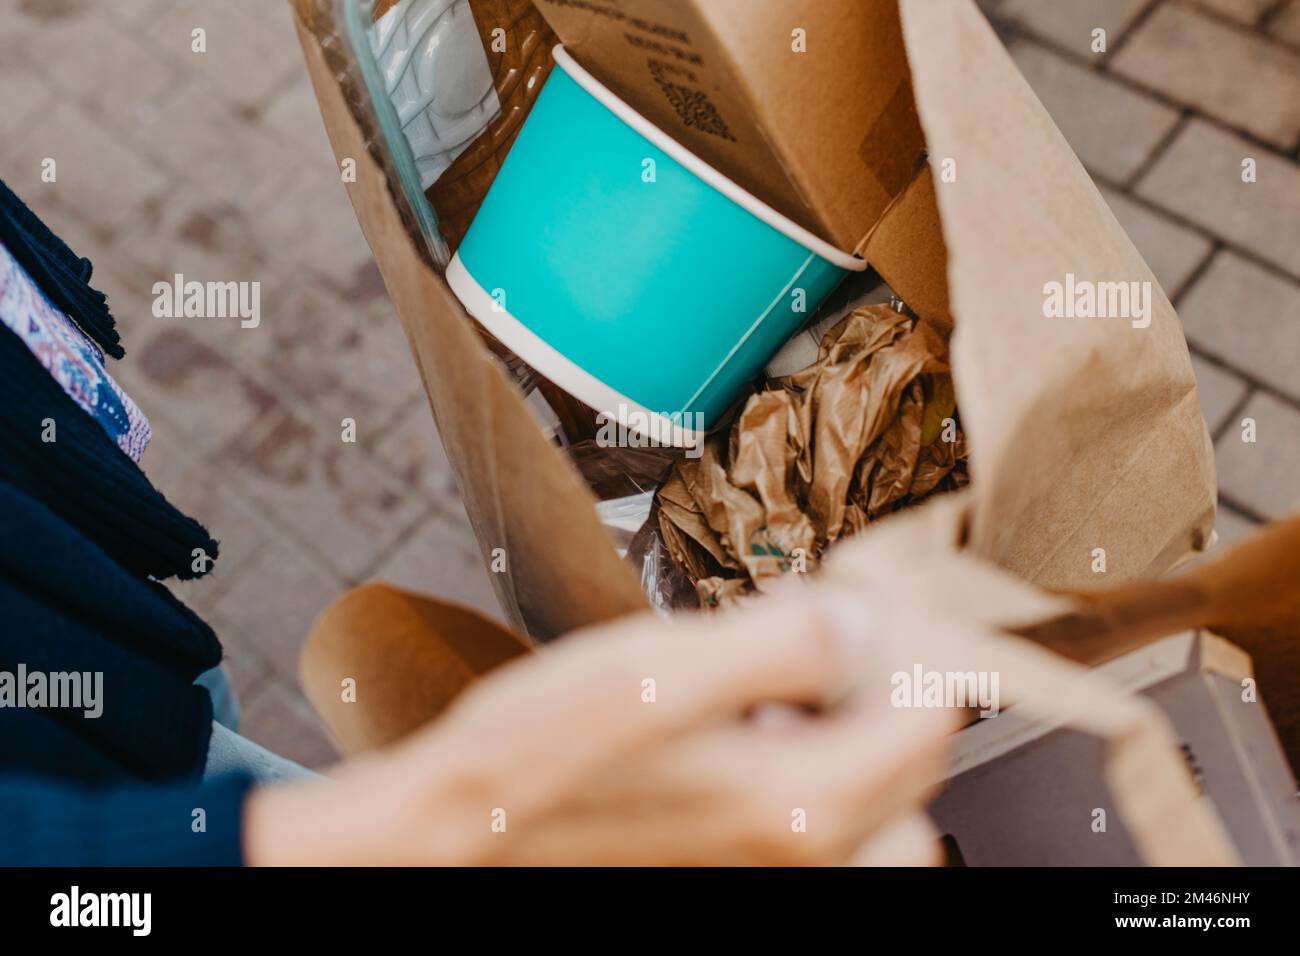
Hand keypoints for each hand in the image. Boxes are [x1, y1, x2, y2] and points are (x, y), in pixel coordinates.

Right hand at [244, 591, 955, 864]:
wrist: (460, 840)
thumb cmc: (538, 761)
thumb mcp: (655, 668)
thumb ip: (780, 643)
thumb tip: (860, 620)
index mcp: (798, 804)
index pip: (929, 719)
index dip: (909, 645)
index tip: (866, 605)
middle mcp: (800, 860)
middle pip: (915, 775)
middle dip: (886, 697)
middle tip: (828, 644)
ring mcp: (768, 878)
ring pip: (878, 817)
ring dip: (856, 747)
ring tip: (785, 698)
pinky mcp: (732, 874)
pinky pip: (818, 836)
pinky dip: (811, 784)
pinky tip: (745, 740)